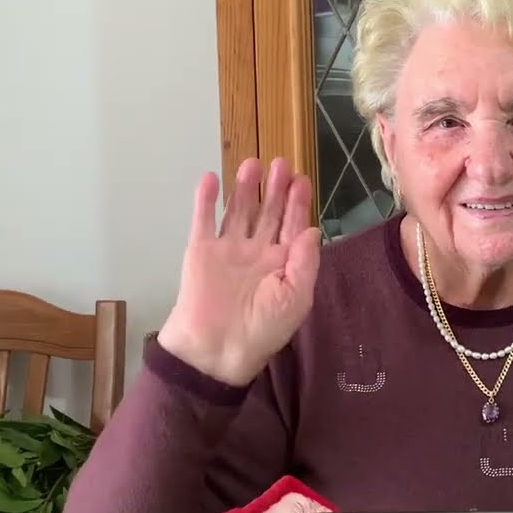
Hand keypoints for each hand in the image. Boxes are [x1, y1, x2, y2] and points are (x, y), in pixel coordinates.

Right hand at [158, 157, 320, 384]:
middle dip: (276, 189)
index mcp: (282, 265)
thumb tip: (311, 229)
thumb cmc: (263, 328)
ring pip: (239, 211)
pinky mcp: (201, 251)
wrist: (217, 349)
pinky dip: (207, 200)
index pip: (292, 227)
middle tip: (282, 163)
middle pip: (268, 213)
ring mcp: (228, 250)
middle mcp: (257, 253)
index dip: (297, 204)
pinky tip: (211, 178)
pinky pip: (204, 220)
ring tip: (252, 164)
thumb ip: (305, 262)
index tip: (302, 179)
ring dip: (245, 188)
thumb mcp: (296, 298)